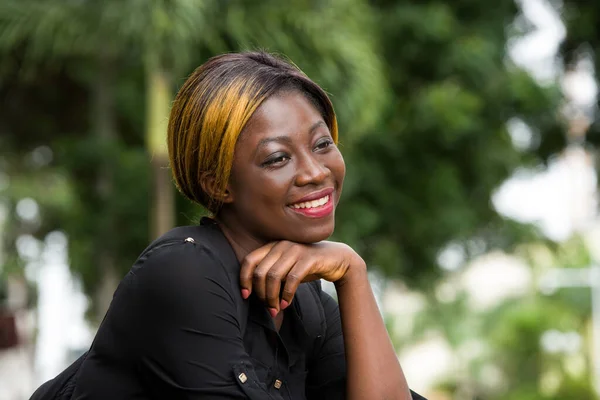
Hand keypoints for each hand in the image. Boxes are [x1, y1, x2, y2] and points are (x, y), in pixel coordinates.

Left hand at [239, 240, 362, 316]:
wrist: (337, 260)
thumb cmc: (306, 267)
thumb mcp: (285, 269)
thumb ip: (270, 274)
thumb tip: (251, 294)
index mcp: (272, 246)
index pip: (249, 260)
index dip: (244, 279)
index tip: (246, 295)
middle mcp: (282, 245)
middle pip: (260, 272)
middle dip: (261, 294)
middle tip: (267, 307)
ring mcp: (295, 250)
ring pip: (274, 276)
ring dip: (272, 297)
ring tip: (275, 309)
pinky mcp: (309, 259)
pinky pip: (291, 279)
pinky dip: (286, 295)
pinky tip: (286, 304)